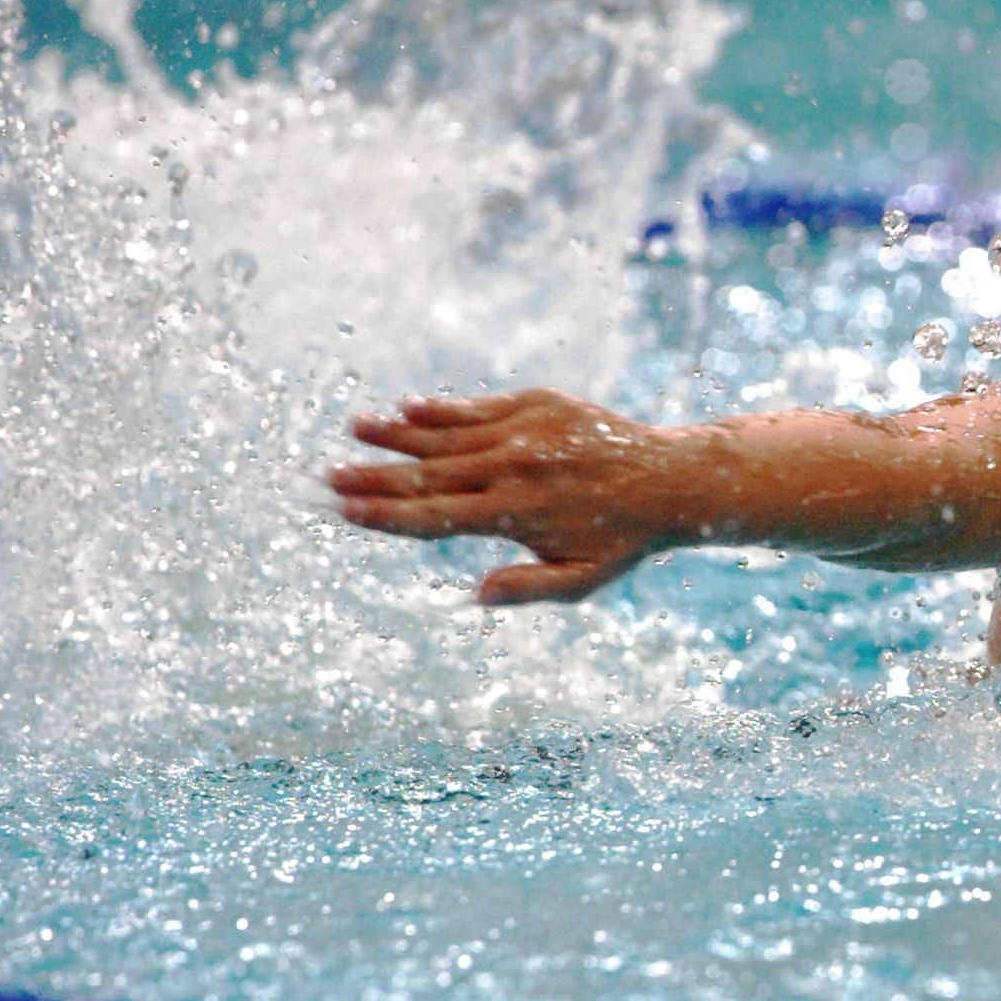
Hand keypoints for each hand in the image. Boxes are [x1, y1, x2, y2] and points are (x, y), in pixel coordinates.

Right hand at [330, 389, 694, 604]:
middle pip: (428, 474)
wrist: (671, 479)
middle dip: (375, 477)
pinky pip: (478, 408)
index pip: (435, 517)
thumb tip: (475, 596)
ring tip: (354, 430)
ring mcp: (524, 432)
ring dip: (397, 434)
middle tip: (329, 476)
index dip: (386, 517)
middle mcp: (513, 468)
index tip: (345, 513)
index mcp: (515, 513)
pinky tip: (408, 409)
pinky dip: (441, 410)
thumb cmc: (623, 538)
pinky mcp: (539, 404)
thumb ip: (527, 589)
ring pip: (446, 435)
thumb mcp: (582, 579)